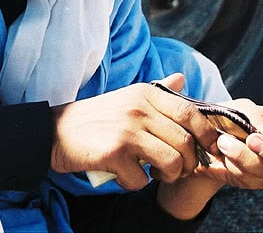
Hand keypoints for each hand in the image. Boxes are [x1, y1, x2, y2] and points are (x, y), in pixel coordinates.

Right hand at [50, 73, 219, 189]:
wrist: (56, 131)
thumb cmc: (95, 118)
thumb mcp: (127, 97)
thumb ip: (158, 91)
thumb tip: (182, 78)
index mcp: (145, 94)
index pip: (191, 112)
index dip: (206, 135)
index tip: (205, 149)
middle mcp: (138, 109)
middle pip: (186, 142)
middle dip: (189, 163)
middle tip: (176, 169)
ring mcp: (126, 130)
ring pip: (172, 162)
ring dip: (168, 176)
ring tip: (154, 174)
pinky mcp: (113, 153)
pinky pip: (142, 180)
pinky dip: (135, 183)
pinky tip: (124, 174)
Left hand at [156, 100, 262, 219]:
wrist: (201, 134)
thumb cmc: (228, 115)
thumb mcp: (242, 108)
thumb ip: (261, 118)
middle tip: (251, 140)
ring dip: (244, 158)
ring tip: (223, 143)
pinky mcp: (255, 181)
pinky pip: (250, 181)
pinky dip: (232, 167)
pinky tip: (219, 156)